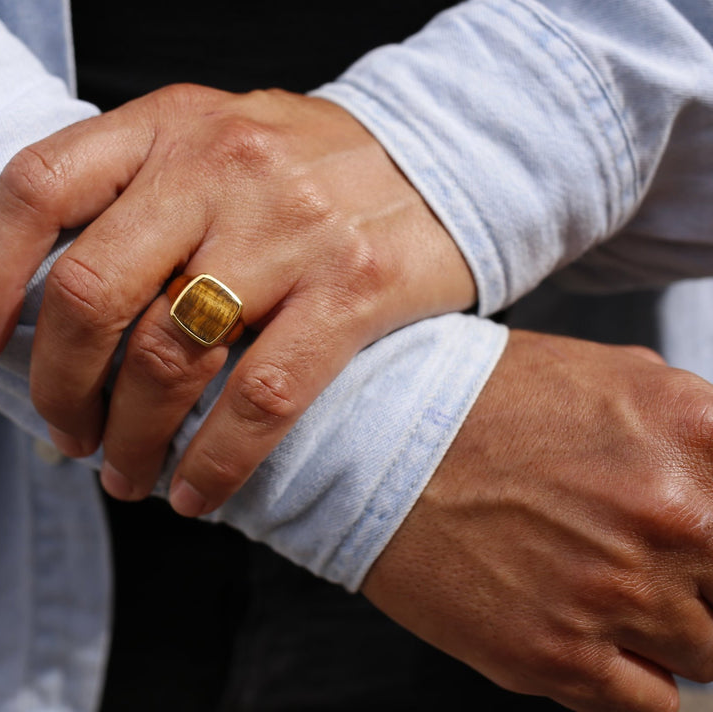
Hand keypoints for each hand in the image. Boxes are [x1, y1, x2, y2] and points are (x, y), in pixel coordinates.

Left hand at [0, 84, 474, 512]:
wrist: (440, 159)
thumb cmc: (310, 166)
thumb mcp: (218, 140)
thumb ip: (144, 193)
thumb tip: (59, 306)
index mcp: (174, 123)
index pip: (41, 187)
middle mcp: (223, 166)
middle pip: (93, 291)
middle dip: (58, 385)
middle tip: (65, 434)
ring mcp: (291, 226)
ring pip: (170, 357)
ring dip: (130, 439)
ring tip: (125, 474)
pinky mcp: (354, 287)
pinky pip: (261, 397)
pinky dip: (215, 461)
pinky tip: (196, 492)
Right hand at [363, 330, 712, 711]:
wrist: (377, 435)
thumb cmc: (479, 400)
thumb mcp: (606, 376)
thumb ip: (689, 430)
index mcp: (694, 431)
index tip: (708, 550)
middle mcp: (673, 512)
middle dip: (704, 579)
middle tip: (643, 557)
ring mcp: (620, 590)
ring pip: (709, 654)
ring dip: (665, 627)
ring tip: (598, 584)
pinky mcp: (561, 655)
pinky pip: (656, 703)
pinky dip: (636, 676)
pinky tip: (589, 630)